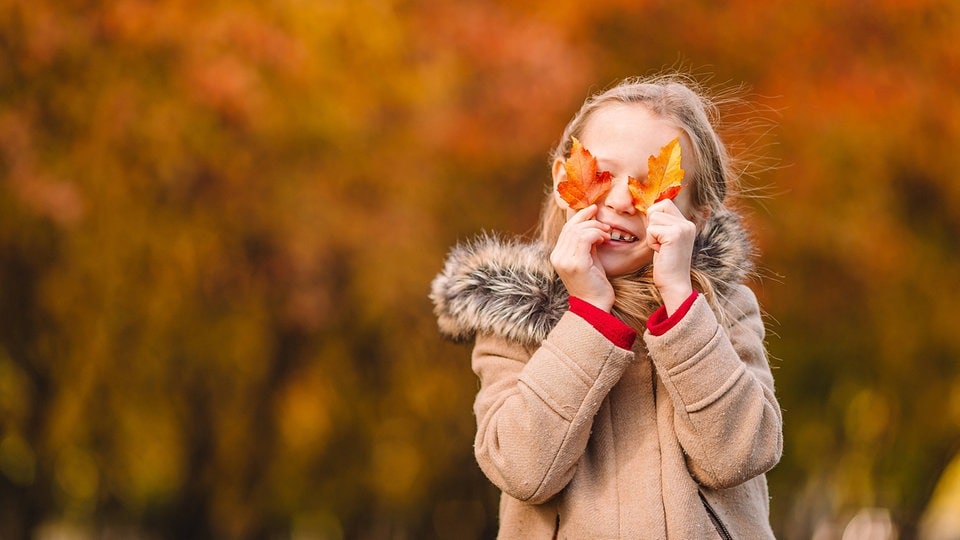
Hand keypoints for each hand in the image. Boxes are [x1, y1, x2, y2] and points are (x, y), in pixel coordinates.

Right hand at [550, 205, 614, 311]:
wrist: (595, 307)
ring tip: (606, 235)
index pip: (567, 228)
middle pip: (572, 227)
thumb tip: (594, 223)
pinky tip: (604, 240)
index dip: (580, 216)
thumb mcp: (589, 258)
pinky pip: (585, 238)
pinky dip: (597, 235)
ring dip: (596, 228)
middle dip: (591, 221)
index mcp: (557, 255)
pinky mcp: (576, 264)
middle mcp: (557, 257)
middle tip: (606, 226)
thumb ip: (587, 242)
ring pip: (578, 231)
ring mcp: (565, 261)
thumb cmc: (594, 284)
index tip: (594, 209)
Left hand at [645, 199, 696, 313]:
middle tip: (659, 242)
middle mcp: (688, 223)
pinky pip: (651, 229)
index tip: (659, 237)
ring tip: (661, 249)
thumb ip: (662, 225)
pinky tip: (661, 252)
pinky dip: (651, 242)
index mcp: (687, 223)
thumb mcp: (665, 240)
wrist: (674, 284)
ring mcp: (683, 228)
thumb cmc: (666, 265)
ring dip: (651, 235)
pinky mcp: (675, 234)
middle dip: (652, 223)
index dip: (655, 218)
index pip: (665, 204)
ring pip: (653, 218)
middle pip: (658, 207)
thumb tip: (648, 209)